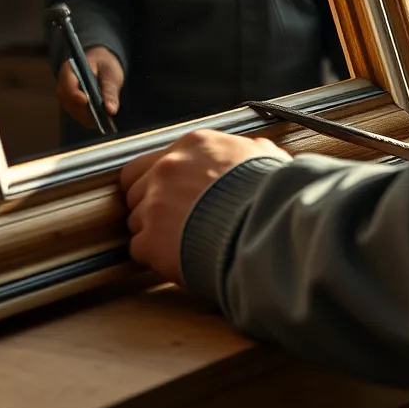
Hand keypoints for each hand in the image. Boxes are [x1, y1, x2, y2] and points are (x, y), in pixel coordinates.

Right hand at [56, 46, 123, 129]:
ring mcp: (66, 96)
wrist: (101, 64)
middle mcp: (64, 84)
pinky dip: (87, 119)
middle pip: (68, 101)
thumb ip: (110, 91)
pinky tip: (99, 122)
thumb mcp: (111, 74)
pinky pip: (77, 115)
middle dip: (83, 110)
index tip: (86, 101)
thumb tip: (111, 110)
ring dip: (86, 117)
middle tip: (99, 118)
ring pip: (72, 110)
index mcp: (70, 69)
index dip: (75, 94)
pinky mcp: (71, 105)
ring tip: (102, 122)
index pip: (68, 83)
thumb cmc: (105, 65)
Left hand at [119, 129, 291, 283]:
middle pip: (136, 189)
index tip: (170, 196)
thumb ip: (248, 152)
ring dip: (153, 233)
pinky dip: (154, 258)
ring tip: (179, 245)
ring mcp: (155, 202)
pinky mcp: (152, 238)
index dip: (160, 182)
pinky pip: (138, 249)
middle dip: (151, 206)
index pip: (153, 160)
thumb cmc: (273, 198)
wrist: (270, 231)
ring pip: (136, 219)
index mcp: (193, 146)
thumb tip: (257, 151)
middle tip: (171, 223)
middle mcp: (167, 168)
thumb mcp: (264, 159)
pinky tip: (176, 261)